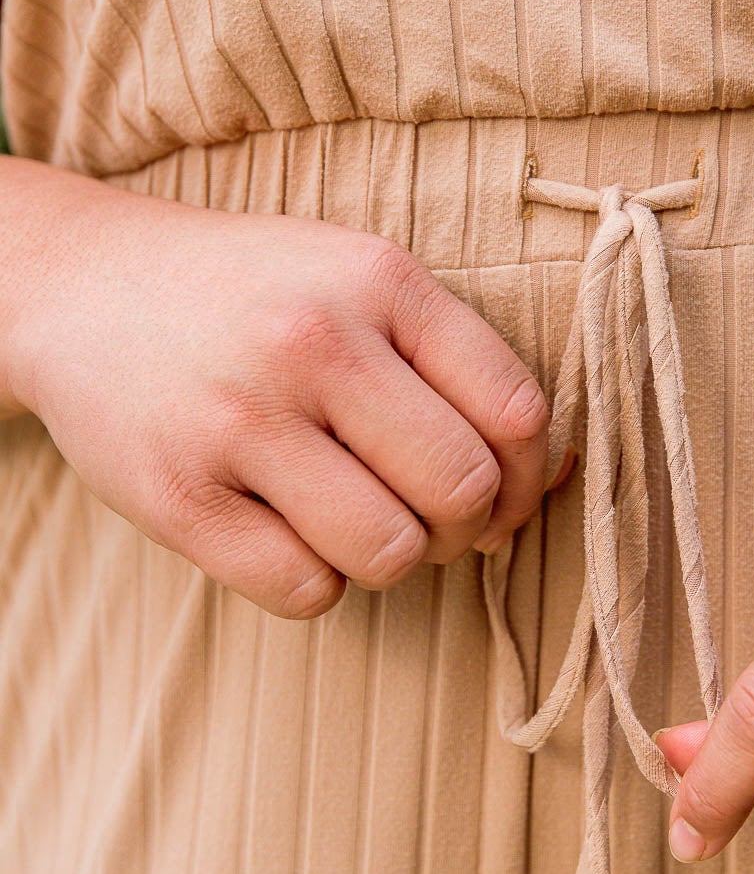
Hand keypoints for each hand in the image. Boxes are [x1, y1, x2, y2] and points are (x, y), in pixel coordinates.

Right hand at [1, 156, 563, 617]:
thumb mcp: (358, 280)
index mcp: (380, 280)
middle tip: (424, 515)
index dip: (525, 480)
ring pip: (391, 554)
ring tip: (352, 519)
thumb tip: (550, 480)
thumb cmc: (254, 299)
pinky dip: (316, 583)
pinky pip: (308, 593)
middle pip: (462, 492)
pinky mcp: (181, 496)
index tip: (497, 495)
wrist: (83, 286)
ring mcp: (241, 420)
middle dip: (462, 528)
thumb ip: (453, 362)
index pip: (517, 412)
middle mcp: (314, 342)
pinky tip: (287, 533)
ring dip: (389, 559)